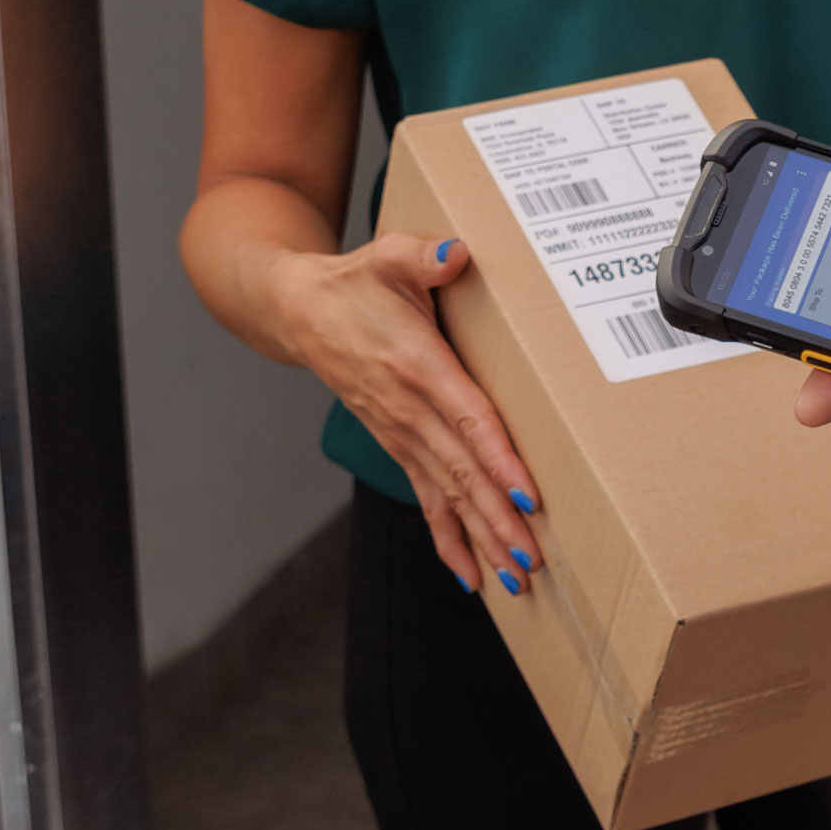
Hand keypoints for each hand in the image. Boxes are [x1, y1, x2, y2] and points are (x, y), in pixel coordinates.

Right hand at [269, 233, 541, 594]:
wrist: (298, 311)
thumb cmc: (354, 283)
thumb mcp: (386, 256)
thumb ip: (421, 255)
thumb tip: (454, 252)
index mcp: (416, 365)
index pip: (466, 419)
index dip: (498, 459)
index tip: (527, 495)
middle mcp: (408, 410)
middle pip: (462, 472)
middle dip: (497, 518)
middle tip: (531, 556)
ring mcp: (401, 434)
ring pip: (448, 495)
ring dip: (481, 538)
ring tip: (515, 577)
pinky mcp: (397, 446)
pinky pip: (426, 500)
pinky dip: (448, 539)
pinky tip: (472, 576)